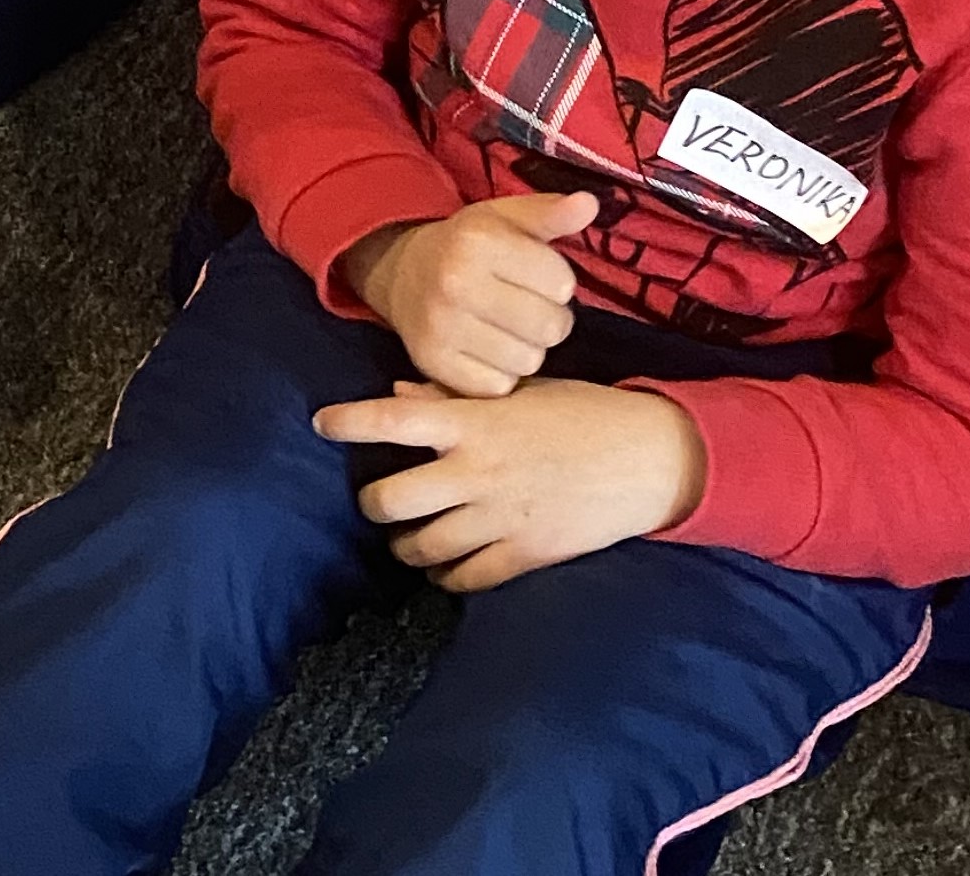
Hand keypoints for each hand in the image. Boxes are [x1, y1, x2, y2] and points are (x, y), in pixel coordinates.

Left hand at [313, 377, 707, 591]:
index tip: (321, 423)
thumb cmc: (583, 412)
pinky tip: (444, 570)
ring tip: (404, 539)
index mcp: (475, 422)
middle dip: (372, 503)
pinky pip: (467, 578)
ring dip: (404, 546)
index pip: (393, 420)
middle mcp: (477, 471)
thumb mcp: (520, 391)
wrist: (648, 458)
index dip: (349, 422)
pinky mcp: (526, 553)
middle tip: (375, 500)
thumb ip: (455, 396)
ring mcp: (500, 517)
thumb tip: (403, 393)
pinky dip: (446, 578)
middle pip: (393, 498)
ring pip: (423, 546)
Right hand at [341, 192, 597, 397]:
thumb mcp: (506, 218)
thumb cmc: (467, 245)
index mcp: (477, 240)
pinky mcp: (432, 363)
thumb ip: (550, 212)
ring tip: (508, 328)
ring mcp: (440, 326)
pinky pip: (498, 385)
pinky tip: (487, 349)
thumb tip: (589, 204)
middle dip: (549, 318)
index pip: (562, 283)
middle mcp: (454, 282)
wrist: (402, 273)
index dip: (557, 282)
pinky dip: (500, 373)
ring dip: (527, 348)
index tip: (535, 276)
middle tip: (526, 307)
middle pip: (550, 326)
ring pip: (528, 360)